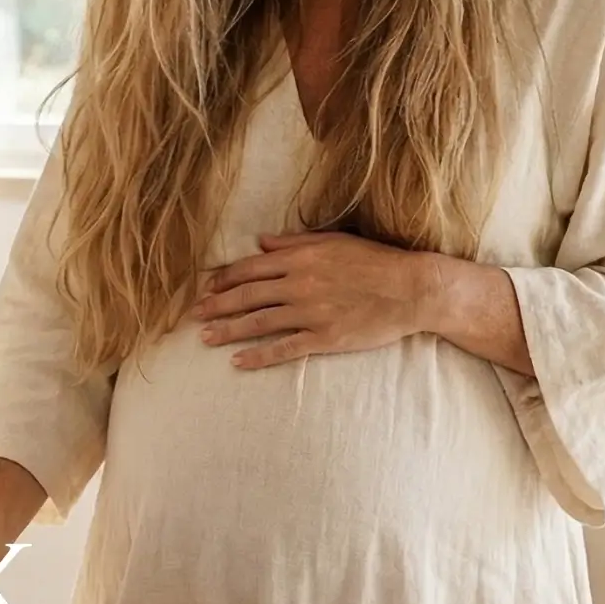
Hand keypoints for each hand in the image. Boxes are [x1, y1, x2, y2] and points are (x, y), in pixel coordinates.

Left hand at [190, 230, 444, 368]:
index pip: (250, 268)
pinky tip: (238, 361)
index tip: (206, 288)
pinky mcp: (324, 338)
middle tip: (192, 316)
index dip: (224, 279)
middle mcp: (299, 284)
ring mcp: (311, 312)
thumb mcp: (334, 241)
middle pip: (246, 295)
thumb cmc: (375, 261)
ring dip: (228, 330)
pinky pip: (284, 348)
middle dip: (216, 305)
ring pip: (258, 322)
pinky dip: (258, 355)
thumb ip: (295, 243)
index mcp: (301, 258)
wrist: (411, 288)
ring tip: (205, 338)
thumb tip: (262, 242)